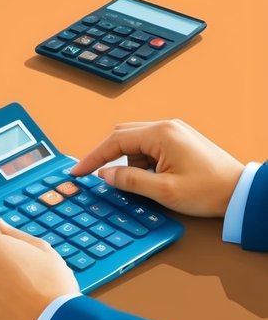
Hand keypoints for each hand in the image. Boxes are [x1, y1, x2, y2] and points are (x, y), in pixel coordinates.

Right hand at [70, 120, 244, 217]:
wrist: (241, 192)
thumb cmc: (209, 190)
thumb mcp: (164, 191)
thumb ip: (130, 181)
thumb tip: (105, 175)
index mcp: (161, 134)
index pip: (115, 140)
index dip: (93, 157)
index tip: (79, 171)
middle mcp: (166, 127)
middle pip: (123, 136)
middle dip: (110, 158)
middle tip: (101, 178)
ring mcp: (174, 132)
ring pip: (136, 143)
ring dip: (130, 163)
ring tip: (146, 185)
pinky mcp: (180, 141)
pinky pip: (150, 147)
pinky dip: (143, 163)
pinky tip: (153, 179)